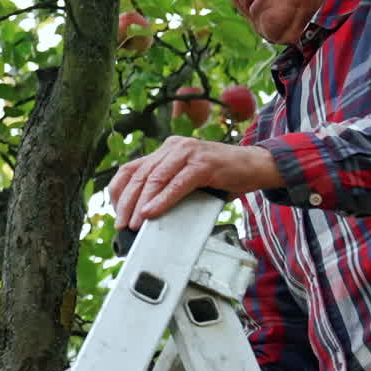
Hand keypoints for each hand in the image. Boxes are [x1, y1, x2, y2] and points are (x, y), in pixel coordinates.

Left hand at [108, 135, 282, 230]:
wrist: (255, 166)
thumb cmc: (221, 176)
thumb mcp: (187, 178)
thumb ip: (168, 187)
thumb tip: (144, 214)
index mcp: (166, 149)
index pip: (131, 168)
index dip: (118, 191)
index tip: (115, 211)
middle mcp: (174, 147)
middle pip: (139, 175)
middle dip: (126, 202)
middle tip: (121, 223)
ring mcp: (188, 153)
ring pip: (155, 178)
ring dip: (141, 204)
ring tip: (134, 223)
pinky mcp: (203, 164)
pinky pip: (176, 184)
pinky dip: (162, 200)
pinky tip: (152, 213)